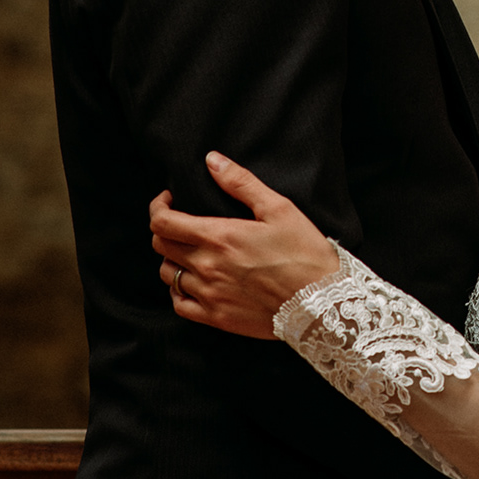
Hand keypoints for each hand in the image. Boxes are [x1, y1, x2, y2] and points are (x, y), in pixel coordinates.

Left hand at [149, 152, 340, 338]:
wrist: (320, 302)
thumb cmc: (304, 252)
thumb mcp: (278, 208)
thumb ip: (241, 182)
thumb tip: (212, 160)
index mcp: (219, 237)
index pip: (163, 222)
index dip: (158, 207)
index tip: (168, 200)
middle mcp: (207, 267)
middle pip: (161, 246)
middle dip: (165, 229)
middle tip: (181, 223)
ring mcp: (209, 294)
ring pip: (168, 274)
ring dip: (172, 259)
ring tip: (189, 251)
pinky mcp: (216, 317)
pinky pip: (179, 304)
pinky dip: (177, 291)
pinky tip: (190, 283)